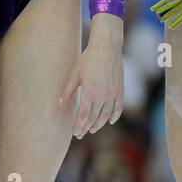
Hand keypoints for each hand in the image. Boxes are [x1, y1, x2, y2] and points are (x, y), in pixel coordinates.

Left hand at [59, 17, 123, 137]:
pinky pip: (118, 108)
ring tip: (92, 129)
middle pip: (94, 118)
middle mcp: (102, 96)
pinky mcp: (120, 91)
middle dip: (86, 127)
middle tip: (80, 134)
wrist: (107, 48)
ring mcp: (113, 94)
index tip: (75, 132)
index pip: (83, 115)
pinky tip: (110, 121)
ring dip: (98, 124)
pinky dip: (114, 116)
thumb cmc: (88, 60)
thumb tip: (60, 104)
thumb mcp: (74, 74)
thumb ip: (68, 91)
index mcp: (89, 92)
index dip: (79, 125)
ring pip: (106, 115)